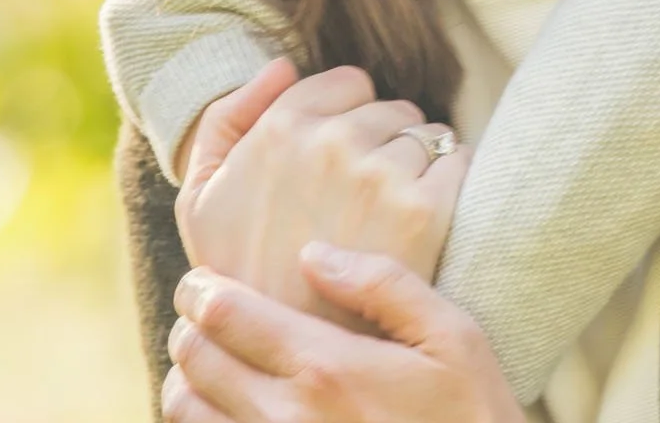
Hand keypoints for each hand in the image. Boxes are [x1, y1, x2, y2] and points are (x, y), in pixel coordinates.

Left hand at [163, 249, 525, 422]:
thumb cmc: (471, 416)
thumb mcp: (453, 337)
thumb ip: (383, 285)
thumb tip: (312, 253)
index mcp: (326, 368)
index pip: (225, 316)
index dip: (201, 288)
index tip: (202, 277)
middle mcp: (288, 418)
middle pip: (196, 361)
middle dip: (190, 326)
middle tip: (203, 310)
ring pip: (187, 412)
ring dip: (188, 378)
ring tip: (211, 359)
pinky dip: (205, 421)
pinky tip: (227, 407)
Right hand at [176, 65, 470, 320]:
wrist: (286, 360)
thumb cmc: (242, 277)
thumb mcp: (201, 201)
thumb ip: (226, 120)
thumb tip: (282, 64)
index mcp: (281, 128)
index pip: (348, 82)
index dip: (346, 118)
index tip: (337, 162)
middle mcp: (332, 142)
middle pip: (389, 108)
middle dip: (381, 141)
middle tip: (361, 198)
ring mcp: (381, 175)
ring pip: (424, 135)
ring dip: (415, 164)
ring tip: (387, 216)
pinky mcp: (424, 211)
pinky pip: (457, 162)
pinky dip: (450, 180)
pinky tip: (424, 218)